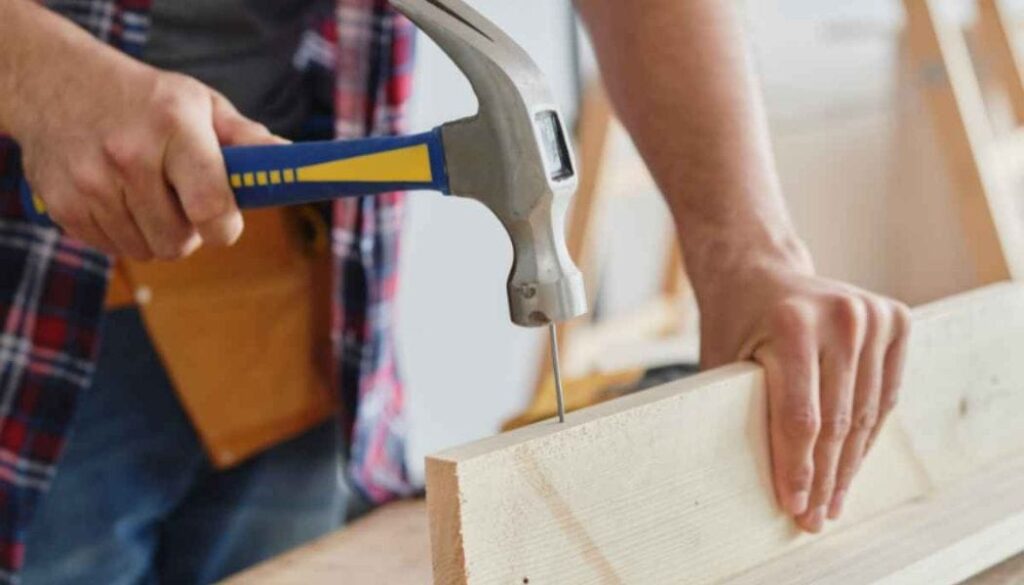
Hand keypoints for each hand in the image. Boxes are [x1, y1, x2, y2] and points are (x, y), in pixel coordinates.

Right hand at [7, 22, 282, 258]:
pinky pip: (112, 248)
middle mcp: (128, 155)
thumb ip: (247, 140)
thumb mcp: (200, 105)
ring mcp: (90, 182)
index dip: (225, 228)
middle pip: (178, 241)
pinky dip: (124, 234)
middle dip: (191, 232)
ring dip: (157, 235)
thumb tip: (292, 163)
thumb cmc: (147, 100)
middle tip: (184, 203)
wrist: (54, 83)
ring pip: (146, 250)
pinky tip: (119, 198)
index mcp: (174, 127)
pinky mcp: (62, 205)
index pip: (210, 205)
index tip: (226, 225)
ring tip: (150, 196)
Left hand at [695, 242, 909, 532]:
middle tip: (814, 517)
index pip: (801, 417)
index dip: (798, 469)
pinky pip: (885, 394)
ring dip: (849, 465)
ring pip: (865, 414)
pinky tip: (852, 464)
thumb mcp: (723, 362)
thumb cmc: (734, 322)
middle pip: (837, 422)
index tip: (793, 507)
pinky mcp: (894, 318)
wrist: (760, 269)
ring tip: (833, 501)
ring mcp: (871, 315)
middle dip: (823, 478)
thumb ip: (739, 410)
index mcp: (790, 324)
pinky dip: (869, 433)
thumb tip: (752, 482)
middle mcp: (838, 317)